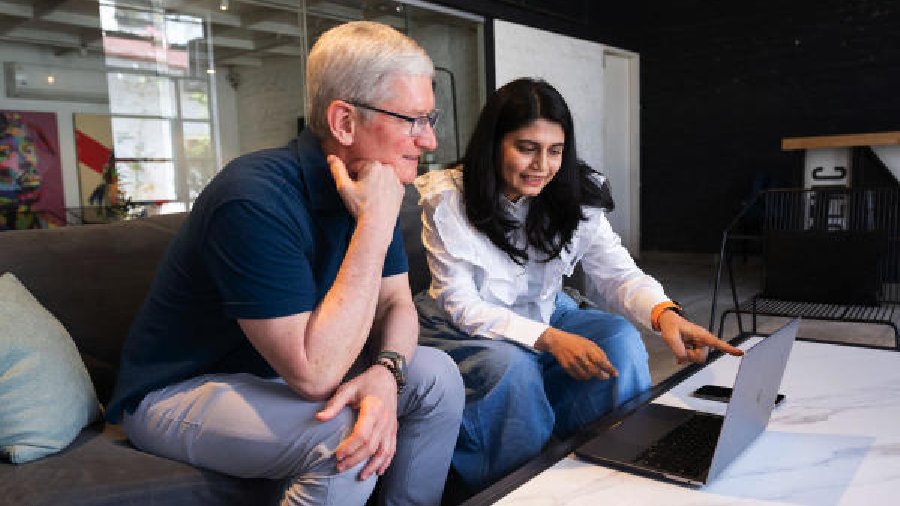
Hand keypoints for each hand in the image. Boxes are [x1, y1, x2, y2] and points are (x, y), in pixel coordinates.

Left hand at [315, 365, 398, 479]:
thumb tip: (319, 418)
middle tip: (339, 468)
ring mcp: (391, 426)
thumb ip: (334, 404)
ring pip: (383, 451)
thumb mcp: (347, 388)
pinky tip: (378, 471)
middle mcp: (384, 420)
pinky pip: (392, 449)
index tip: (337, 455)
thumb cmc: (365, 383)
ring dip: (372, 466)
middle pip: (371, 446)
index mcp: (373, 409)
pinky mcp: (393, 430)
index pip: (362, 434)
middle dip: (355, 459)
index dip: (350, 447)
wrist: (387, 378)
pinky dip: (386, 462)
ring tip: (360, 477)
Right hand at [327, 155, 403, 225]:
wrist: (378, 224)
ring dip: (374, 183)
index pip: (356, 166)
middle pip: (369, 170)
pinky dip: (384, 190)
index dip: (351, 176)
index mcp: (374, 165)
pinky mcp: (401, 190)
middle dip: (363, 178)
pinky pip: (389, 185)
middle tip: (361, 193)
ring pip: (380, 177)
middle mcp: (388, 169)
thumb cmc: (360, 206)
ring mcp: (397, 179)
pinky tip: (379, 200)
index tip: (352, 188)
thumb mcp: (344, 187)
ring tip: (370, 197)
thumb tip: (331, 157)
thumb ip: (337, 170)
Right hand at [535, 327, 617, 380]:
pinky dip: (583, 377)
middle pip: (594, 371)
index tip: (615, 374)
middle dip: (602, 375)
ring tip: (594, 373)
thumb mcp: (588, 343)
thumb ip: (598, 352)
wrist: (557, 341)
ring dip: (592, 376)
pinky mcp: (566, 367)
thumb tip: (607, 363)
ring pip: (586, 375)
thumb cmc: (575, 341)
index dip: (609, 368)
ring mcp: (572, 362)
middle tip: (606, 377)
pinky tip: (585, 374)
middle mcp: (580, 355)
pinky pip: (577, 376)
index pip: (601, 361)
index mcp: (587, 348)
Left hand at [658, 309, 743, 363]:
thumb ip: (678, 349)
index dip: (729, 348)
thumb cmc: (671, 326)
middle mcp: (703, 340)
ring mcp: (700, 345)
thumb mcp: (670, 337)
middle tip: (680, 346)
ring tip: (681, 345)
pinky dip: (685, 357)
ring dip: (687, 355)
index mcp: (701, 335)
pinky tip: (680, 352)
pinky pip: (693, 359)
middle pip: (701, 358)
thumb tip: (684, 360)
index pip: (717, 343)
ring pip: (696, 359)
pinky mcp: (696, 348)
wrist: (668, 322)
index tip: (740, 353)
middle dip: (690, 356)